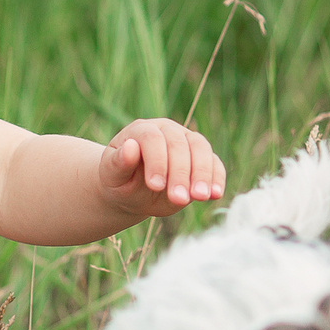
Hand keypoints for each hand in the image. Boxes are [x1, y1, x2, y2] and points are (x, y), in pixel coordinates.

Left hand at [100, 118, 224, 216]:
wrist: (133, 192)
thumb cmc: (120, 181)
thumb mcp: (112, 176)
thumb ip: (118, 162)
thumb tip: (130, 147)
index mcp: (141, 130)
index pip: (152, 138)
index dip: (156, 161)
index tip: (155, 186)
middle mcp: (167, 130)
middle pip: (179, 144)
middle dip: (180, 173)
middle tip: (178, 198)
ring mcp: (187, 141)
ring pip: (201, 149)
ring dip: (202, 174)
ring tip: (200, 197)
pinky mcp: (202, 158)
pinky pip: (214, 163)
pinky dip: (217, 178)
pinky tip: (215, 194)